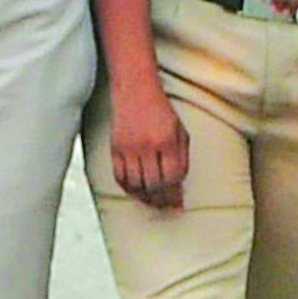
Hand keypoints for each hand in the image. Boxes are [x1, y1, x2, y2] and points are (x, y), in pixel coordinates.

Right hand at [109, 80, 191, 210]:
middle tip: (167, 208)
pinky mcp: (115, 148)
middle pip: (155, 184)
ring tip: (153, 203)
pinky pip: (120, 176)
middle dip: (162, 200)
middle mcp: (148, 145)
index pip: (173, 177)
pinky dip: (128, 188)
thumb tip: (180, 185)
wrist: (135, 90)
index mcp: (168, 140)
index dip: (176, 194)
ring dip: (145, 197)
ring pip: (137, 184)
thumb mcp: (180, 130)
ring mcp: (129, 147)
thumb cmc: (161, 111)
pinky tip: (136, 192)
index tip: (178, 204)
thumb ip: (182, 157)